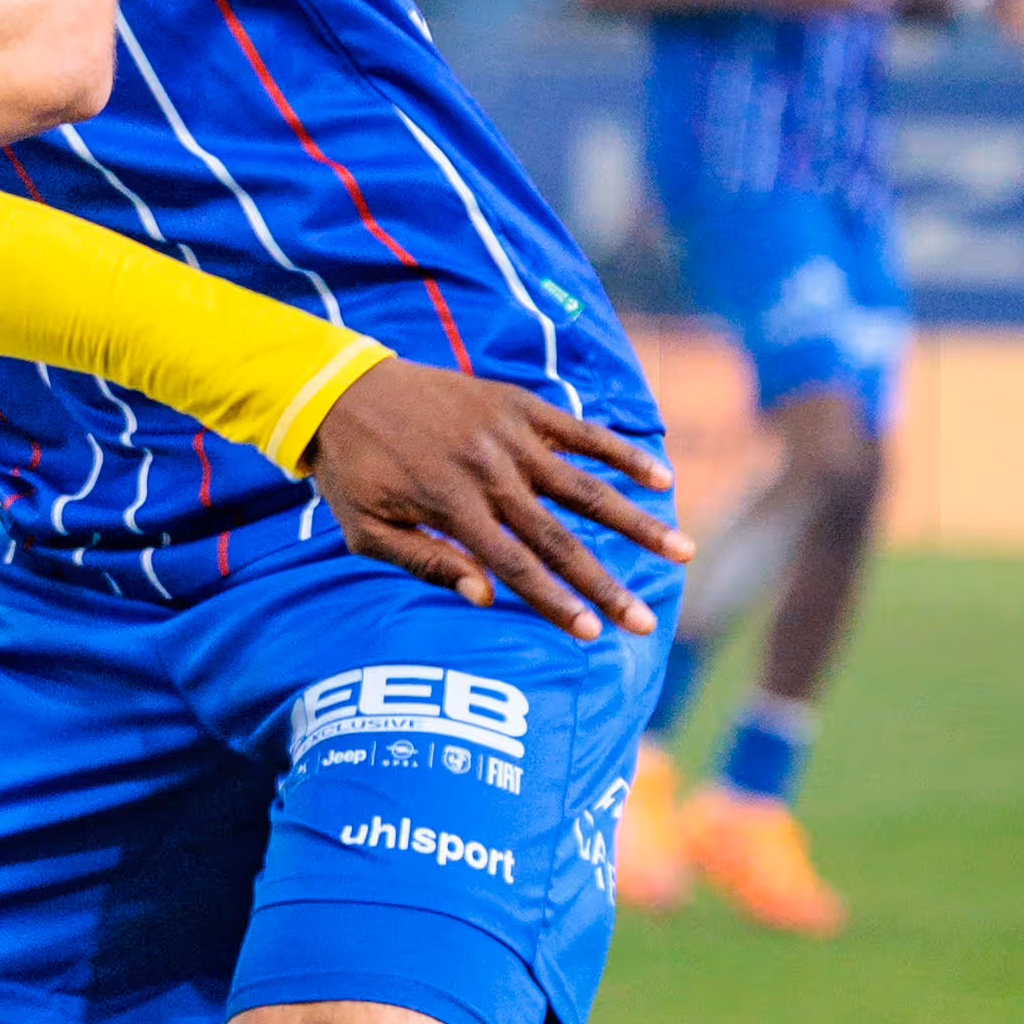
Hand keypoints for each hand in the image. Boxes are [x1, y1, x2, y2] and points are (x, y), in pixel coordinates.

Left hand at [300, 360, 687, 640]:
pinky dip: (622, 454)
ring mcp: (510, 435)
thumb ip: (424, 562)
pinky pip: (582, 432)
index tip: (594, 634)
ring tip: (682, 551)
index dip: (557, 604)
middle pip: (560, 538)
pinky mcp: (520, 405)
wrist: (342, 389)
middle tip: (645, 622)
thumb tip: (484, 597)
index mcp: (452, 508)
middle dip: (606, 584)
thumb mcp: (365, 530)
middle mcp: (490, 473)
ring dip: (636, 522)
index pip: (516, 567)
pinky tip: (662, 478)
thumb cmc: (352, 471)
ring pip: (585, 487)